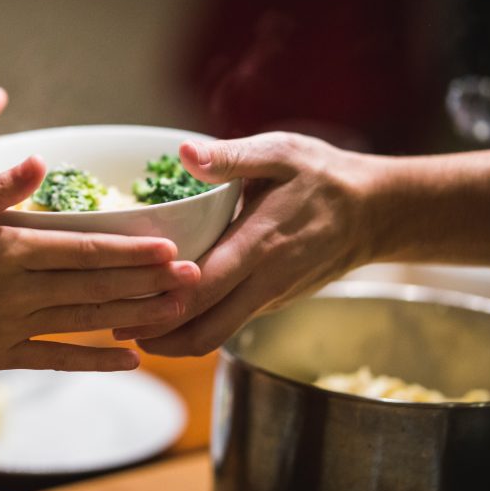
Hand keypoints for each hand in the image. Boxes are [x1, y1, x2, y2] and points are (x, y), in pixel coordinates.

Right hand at [0, 154, 198, 373]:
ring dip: (134, 317)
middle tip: (192, 278)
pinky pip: (57, 359)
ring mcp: (12, 328)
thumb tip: (38, 162)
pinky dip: (95, 360)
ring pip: (86, 322)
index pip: (82, 250)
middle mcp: (18, 293)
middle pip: (95, 286)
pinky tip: (130, 360)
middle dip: (147, 283)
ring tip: (175, 312)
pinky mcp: (1, 356)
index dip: (129, 250)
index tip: (168, 247)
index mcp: (8, 252)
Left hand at [115, 132, 370, 355]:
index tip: (120, 307)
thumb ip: (231, 156)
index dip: (160, 304)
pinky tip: (167, 313)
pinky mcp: (272, 302)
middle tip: (113, 326)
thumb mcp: (281, 152)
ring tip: (130, 325)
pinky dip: (196, 326)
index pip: (203, 288)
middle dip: (157, 335)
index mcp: (261, 243)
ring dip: (173, 338)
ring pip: (216, 334)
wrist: (376, 212)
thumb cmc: (324, 176)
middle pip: (204, 329)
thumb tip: (184, 153)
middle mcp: (265, 281)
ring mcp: (270, 297)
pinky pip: (229, 324)